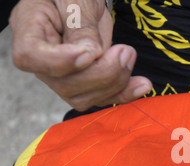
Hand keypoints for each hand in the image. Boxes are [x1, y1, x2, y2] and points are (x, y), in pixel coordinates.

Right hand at [9, 0, 151, 110]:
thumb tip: (92, 55)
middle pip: (63, 84)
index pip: (30, 56)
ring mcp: (62, 73)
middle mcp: (42, 57)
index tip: (90, 53)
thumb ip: (81, 26)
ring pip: (82, 97)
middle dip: (101, 74)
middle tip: (126, 52)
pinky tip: (142, 85)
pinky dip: (124, 93)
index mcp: (30, 27)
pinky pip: (100, 97)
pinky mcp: (84, 82)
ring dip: (115, 84)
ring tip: (131, 56)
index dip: (61, 62)